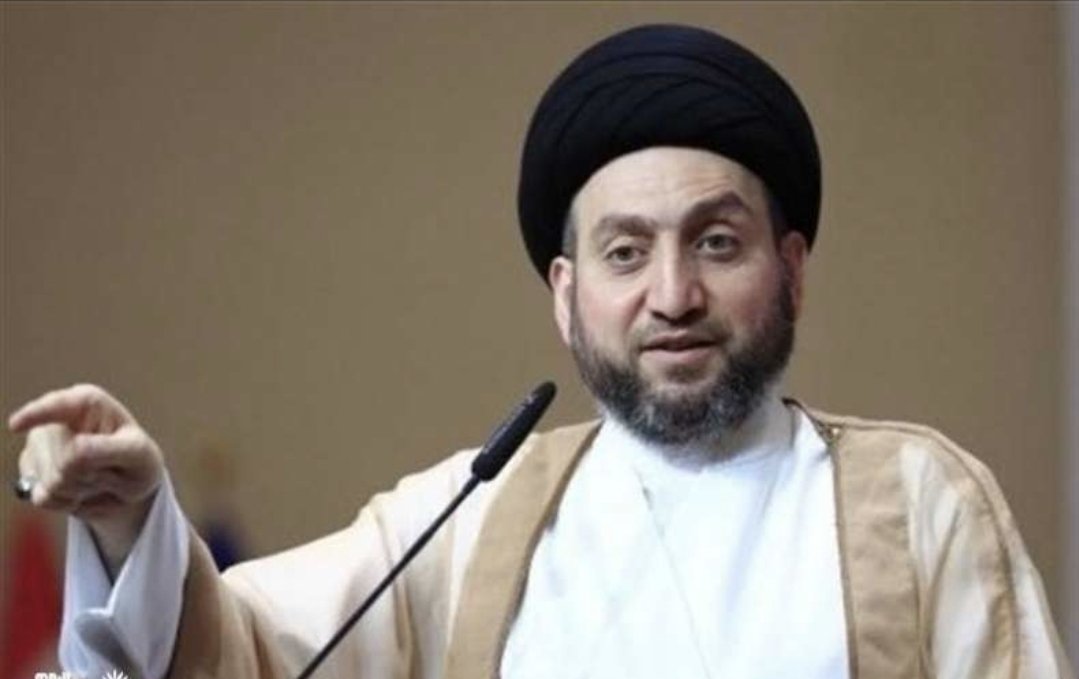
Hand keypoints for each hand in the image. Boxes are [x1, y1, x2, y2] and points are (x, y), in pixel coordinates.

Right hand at [9, 383, 164, 574]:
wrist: (127, 487)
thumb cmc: (137, 460)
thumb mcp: (137, 453)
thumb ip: (108, 450)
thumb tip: (73, 451)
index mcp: (87, 403)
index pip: (56, 407)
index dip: (36, 415)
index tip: (17, 425)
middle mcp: (57, 419)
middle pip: (63, 459)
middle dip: (90, 474)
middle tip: (110, 470)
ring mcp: (39, 446)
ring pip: (52, 482)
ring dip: (81, 489)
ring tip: (97, 478)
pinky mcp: (31, 472)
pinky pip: (44, 498)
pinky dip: (67, 502)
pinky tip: (79, 491)